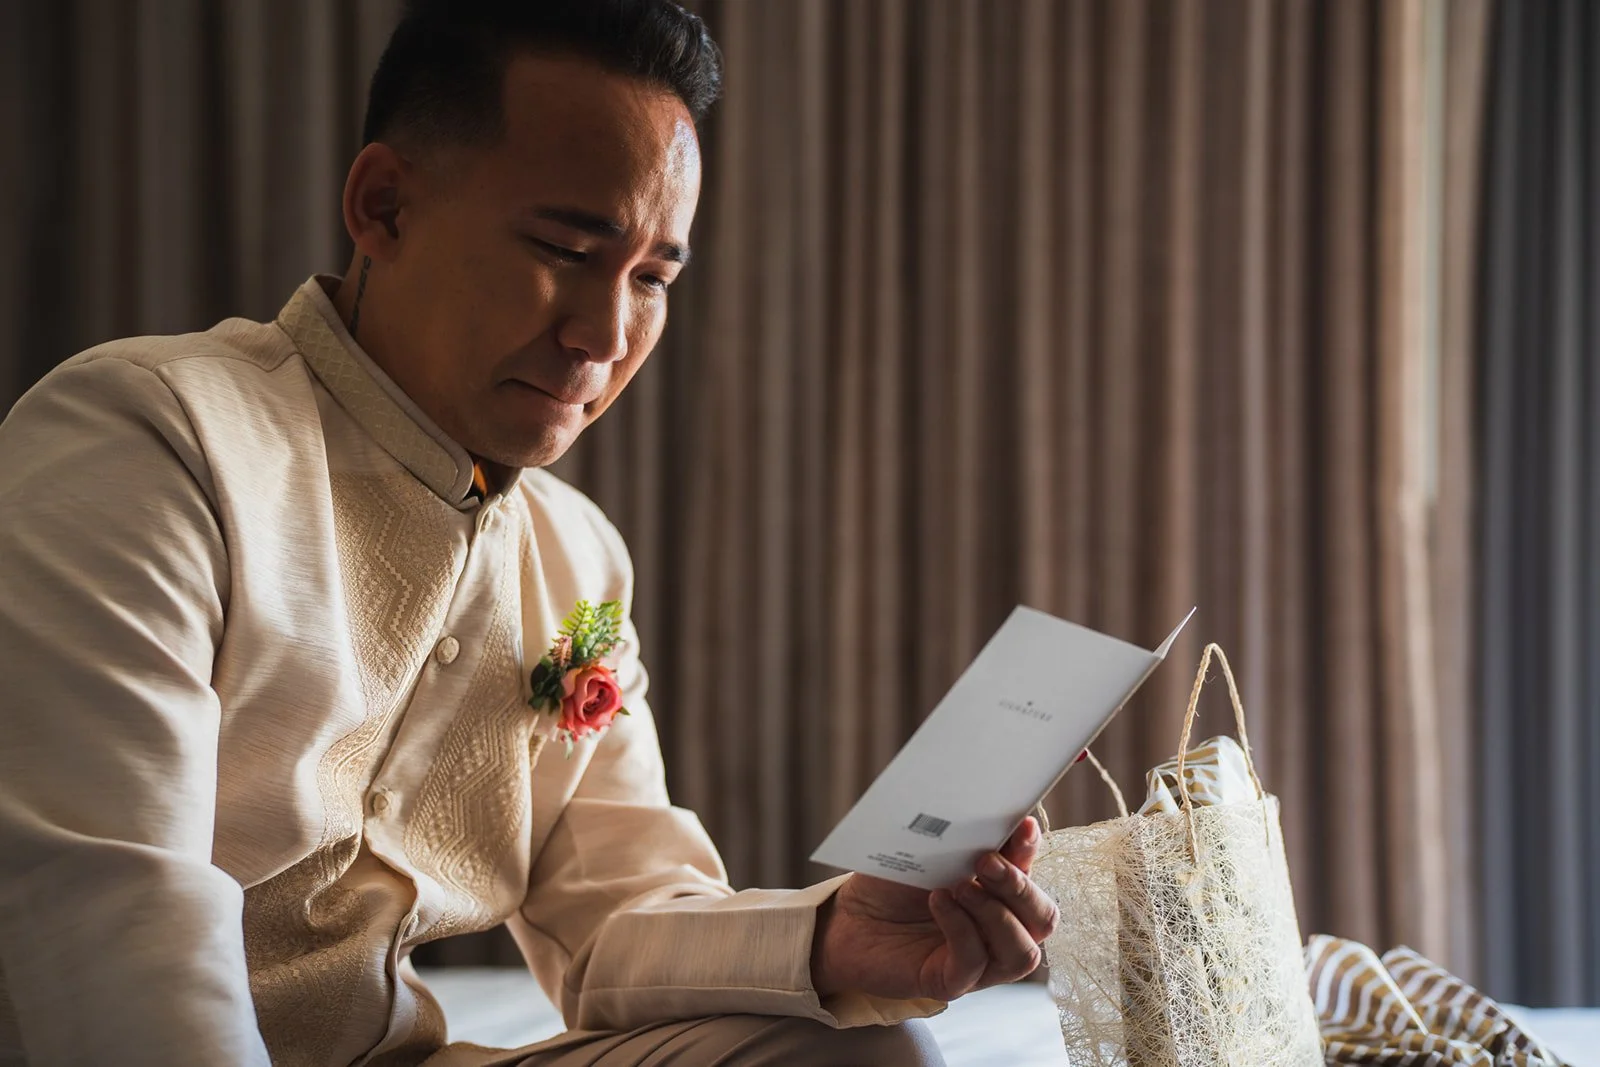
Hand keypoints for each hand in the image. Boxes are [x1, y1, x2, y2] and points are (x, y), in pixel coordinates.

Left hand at [810, 817, 1057, 1002]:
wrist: (848, 917)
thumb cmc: (892, 884)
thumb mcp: (933, 853)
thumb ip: (969, 841)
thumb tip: (1002, 818)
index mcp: (1002, 896)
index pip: (1035, 877)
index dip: (1031, 851)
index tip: (1020, 825)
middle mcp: (999, 931)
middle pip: (1043, 920)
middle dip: (1020, 887)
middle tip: (985, 861)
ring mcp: (979, 961)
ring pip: (1021, 953)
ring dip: (996, 915)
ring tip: (960, 887)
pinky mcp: (950, 981)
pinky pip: (974, 963)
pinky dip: (961, 929)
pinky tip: (938, 902)